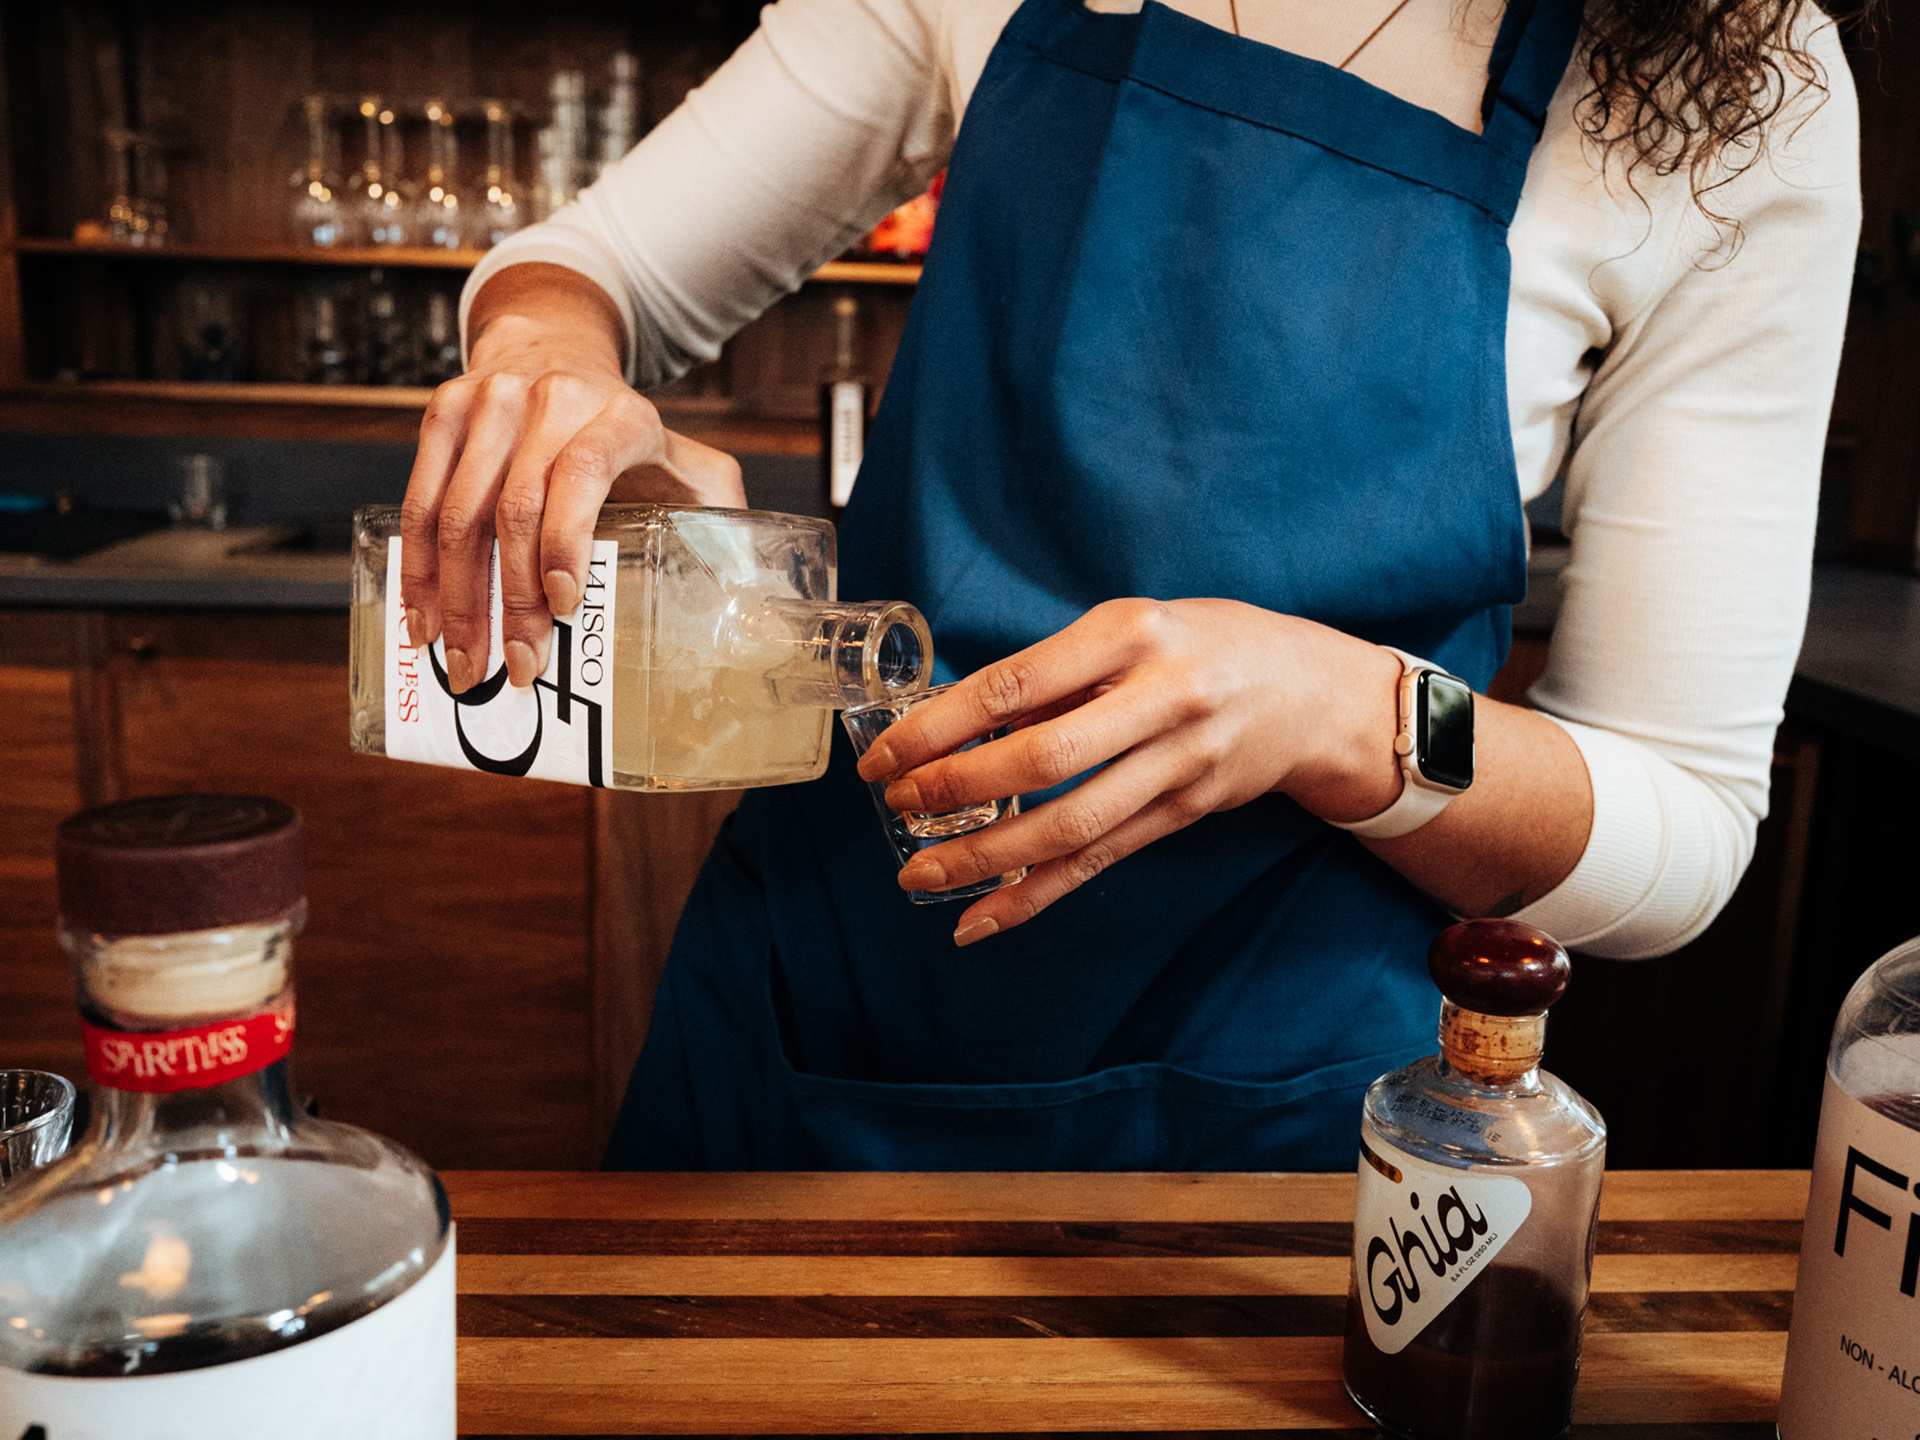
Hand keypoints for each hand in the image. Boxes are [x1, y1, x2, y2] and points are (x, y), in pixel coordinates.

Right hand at [400, 268, 745, 693]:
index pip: (582, 474)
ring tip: (467, 662)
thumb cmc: (628, 432)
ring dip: (459, 600)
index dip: (564, 541)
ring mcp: (490, 401)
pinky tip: (424, 619)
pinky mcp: (443, 412)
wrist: (555, 348)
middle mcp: (552, 399)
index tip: (565, 607)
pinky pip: (419, 502)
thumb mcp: (688, 461)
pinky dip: (418, 569)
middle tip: (518, 668)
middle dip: (512, 600)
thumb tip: (743, 591)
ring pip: (457, 513)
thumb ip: (718, 514)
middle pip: (514, 508)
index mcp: (622, 415)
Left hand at [853, 599, 1404, 943]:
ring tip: (920, 875)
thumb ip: (1054, 672)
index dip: (941, 724)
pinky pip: (1098, 862)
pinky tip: (981, 919)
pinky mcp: (1185, 813)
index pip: (1017, 683)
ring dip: (986, 857)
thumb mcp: (1131, 627)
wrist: (1313, 691)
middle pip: (1045, 758)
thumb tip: (952, 722)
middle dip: (959, 789)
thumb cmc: (1202, 644)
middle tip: (899, 806)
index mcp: (1132, 634)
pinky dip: (1035, 896)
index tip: (886, 753)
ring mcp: (1179, 763)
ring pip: (1071, 825)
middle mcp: (1162, 698)